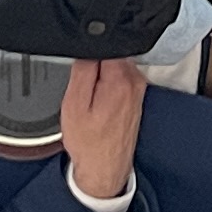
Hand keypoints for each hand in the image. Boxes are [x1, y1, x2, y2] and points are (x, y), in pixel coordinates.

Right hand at [56, 58, 148, 206]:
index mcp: (121, 79)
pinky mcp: (135, 97)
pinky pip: (118, 78)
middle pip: (111, 52)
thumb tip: (87, 46)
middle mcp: (135, 82)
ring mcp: (137, 89)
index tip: (81, 68)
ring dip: (100, 76)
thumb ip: (83, 69)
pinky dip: (106, 85)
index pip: (105, 44)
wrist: (104, 168)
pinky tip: (98, 104)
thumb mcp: (74, 103)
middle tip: (84, 89)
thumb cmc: (89, 143)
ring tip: (91, 99)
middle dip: (94, 64)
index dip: (88, 50)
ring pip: (114, 65)